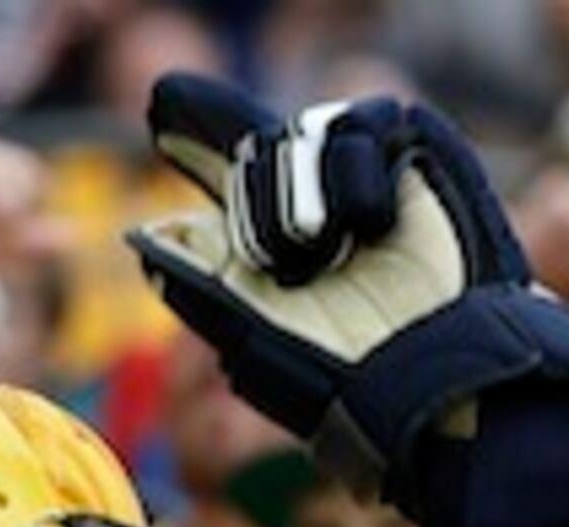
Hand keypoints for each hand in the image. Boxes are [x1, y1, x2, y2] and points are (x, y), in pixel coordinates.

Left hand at [126, 75, 568, 499]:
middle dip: (257, 194)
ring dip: (306, 193)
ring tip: (331, 252)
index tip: (159, 110)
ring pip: (305, 132)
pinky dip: (356, 173)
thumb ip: (197, 283)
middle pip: (257, 146)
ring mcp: (361, 178)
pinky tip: (369, 227)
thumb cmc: (339, 374)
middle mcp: (309, 201)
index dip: (191, 133)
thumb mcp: (249, 334)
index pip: (223, 168)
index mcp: (263, 238)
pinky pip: (363, 124)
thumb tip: (142, 237)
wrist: (426, 372)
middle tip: (288, 259)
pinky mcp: (413, 157)